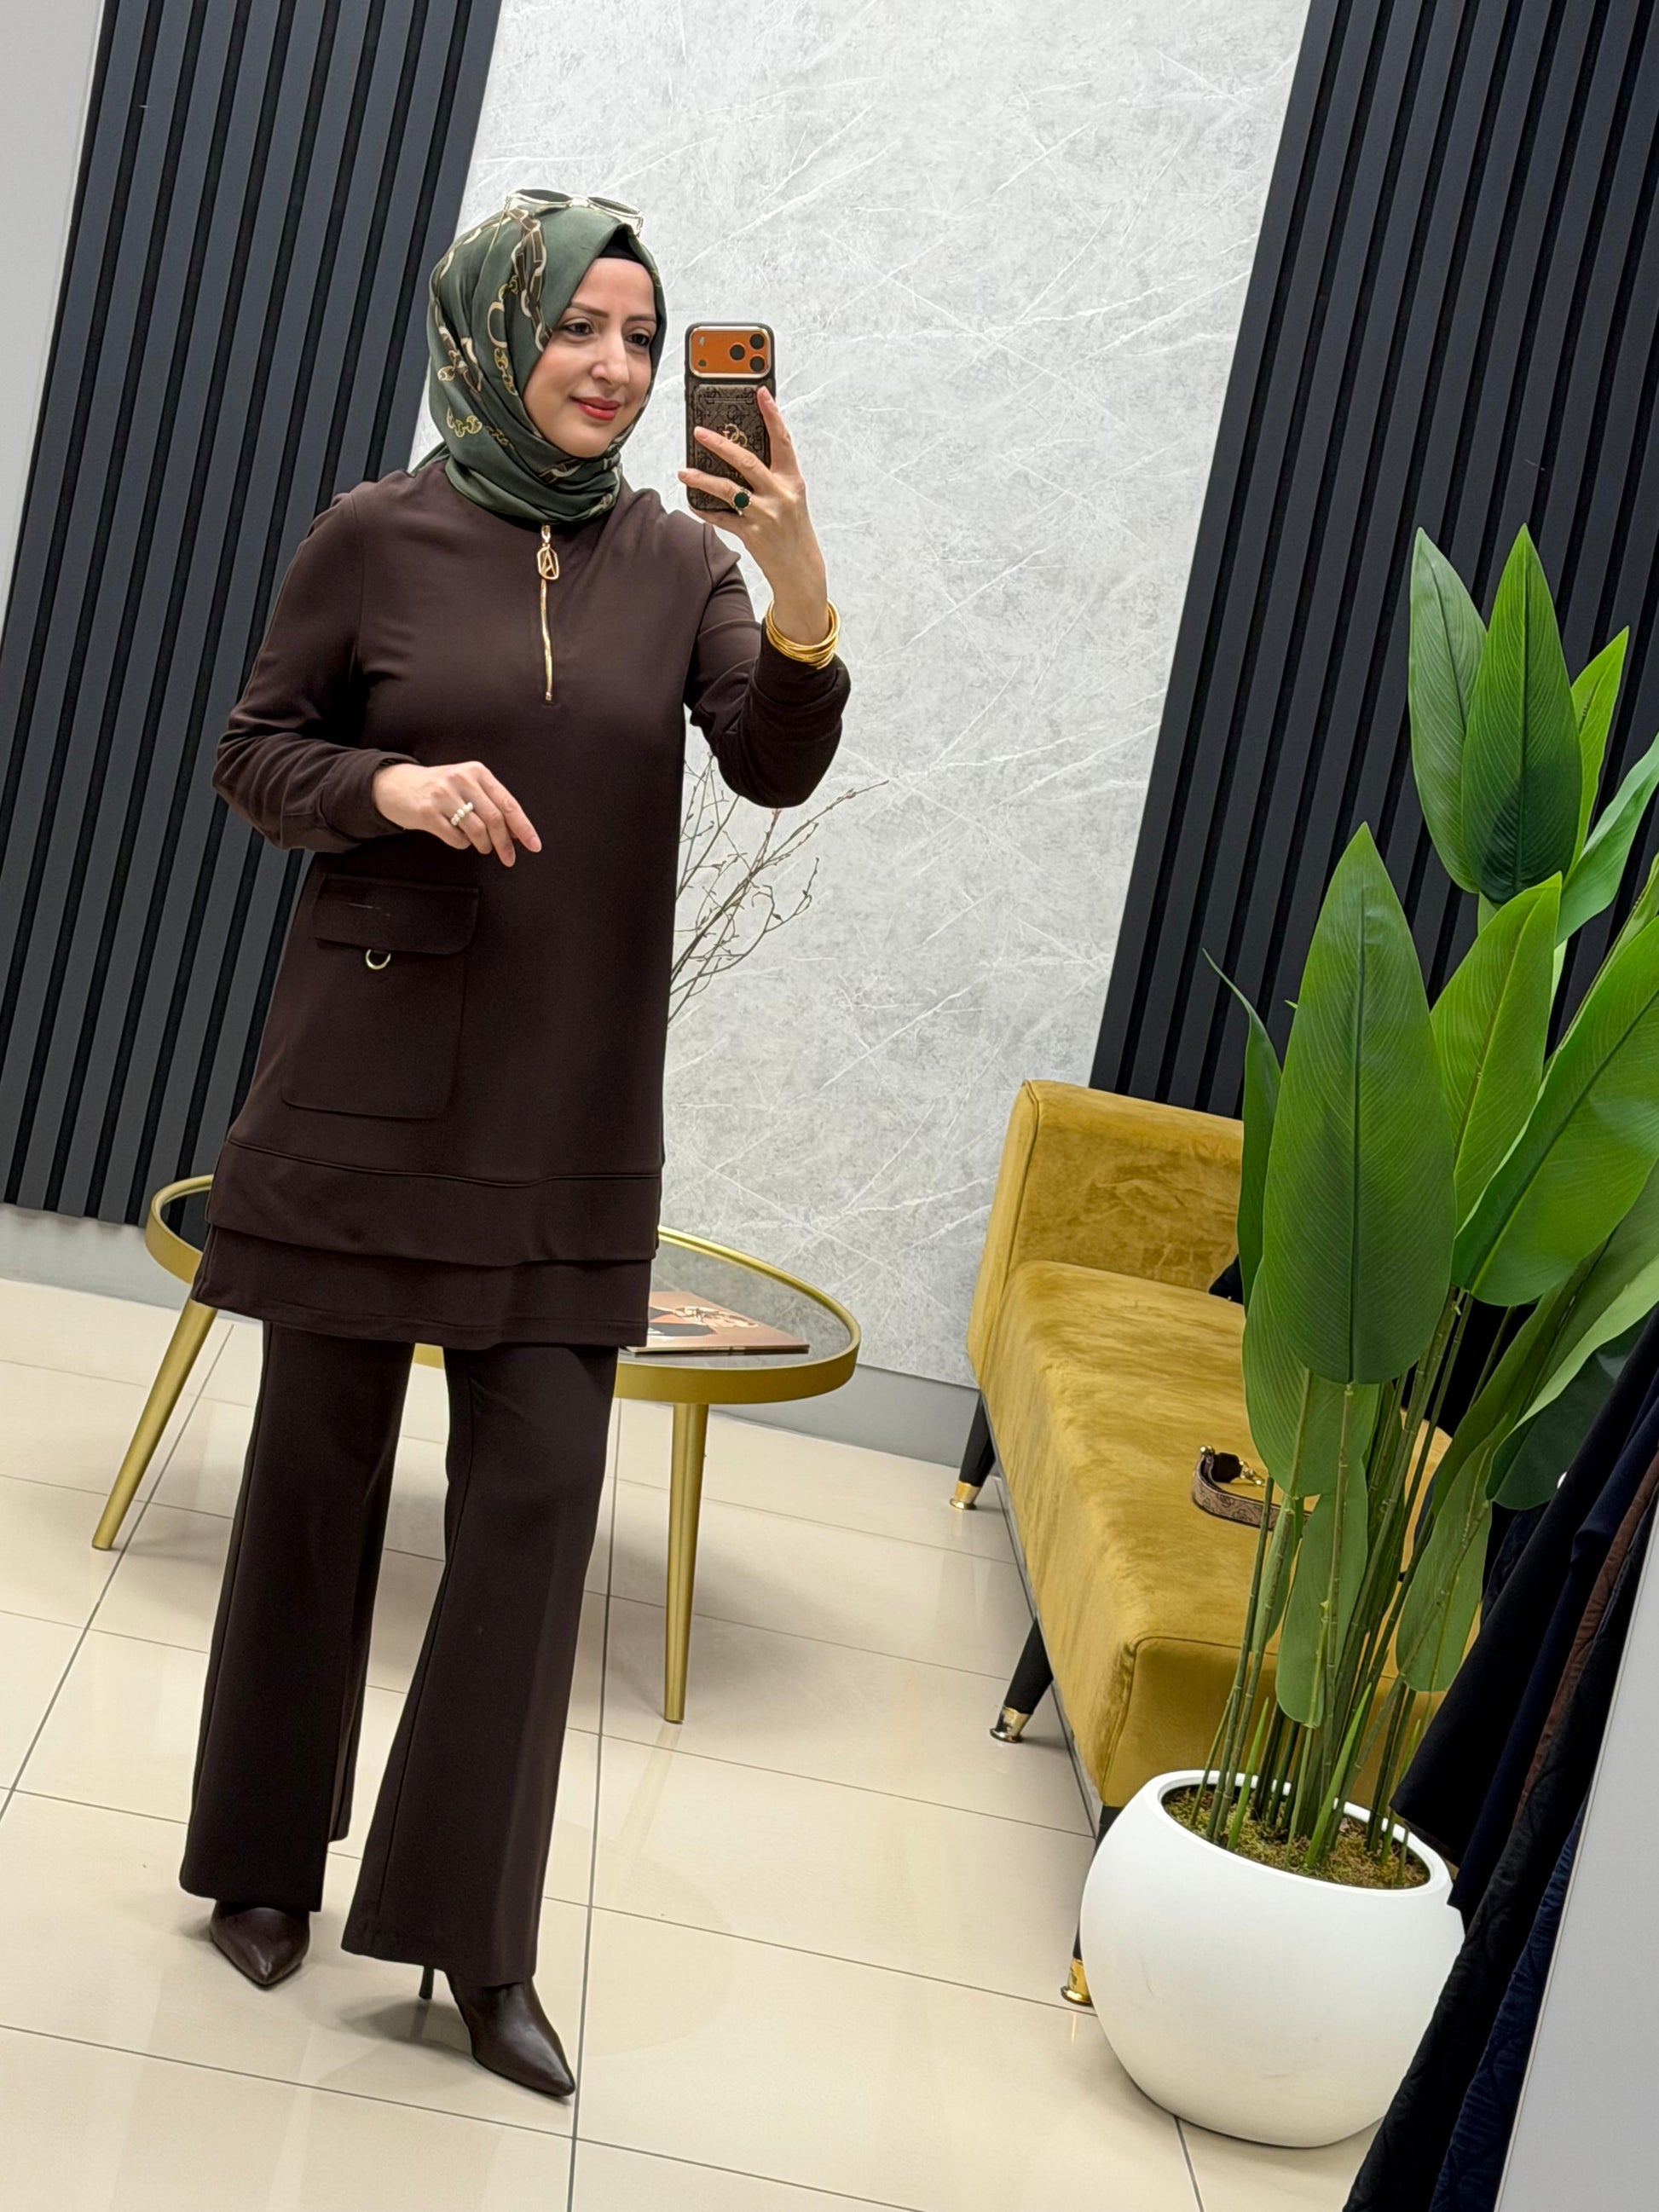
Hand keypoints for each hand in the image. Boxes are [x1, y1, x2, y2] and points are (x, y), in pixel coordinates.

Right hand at [371, 760, 540, 866]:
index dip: (524, 827)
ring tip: (481, 846)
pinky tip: (457, 837)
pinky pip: (455, 837)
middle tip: (508, 859)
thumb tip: (517, 833)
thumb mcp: (467, 787)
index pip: (508, 803)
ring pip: (477, 830)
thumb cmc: (439, 789)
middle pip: (495, 819)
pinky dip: (461, 843)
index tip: (534, 846)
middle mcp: (462, 779)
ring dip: (483, 845)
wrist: (396, 785)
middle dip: (505, 844)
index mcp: (477, 772)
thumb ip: (492, 805)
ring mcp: (443, 794)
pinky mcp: (427, 811)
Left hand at [678, 387, 831, 646]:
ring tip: (683, 470)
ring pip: (728, 490)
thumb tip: (737, 451)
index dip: (772, 415)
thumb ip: (771, 475)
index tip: (760, 392)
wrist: (801, 571)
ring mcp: (766, 516)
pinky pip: (722, 519)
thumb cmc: (793, 529)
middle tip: (699, 431)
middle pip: (747, 462)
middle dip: (721, 444)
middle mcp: (781, 495)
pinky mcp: (752, 535)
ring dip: (702, 479)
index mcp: (793, 480)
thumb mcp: (790, 497)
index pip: (783, 441)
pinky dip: (705, 510)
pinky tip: (692, 502)